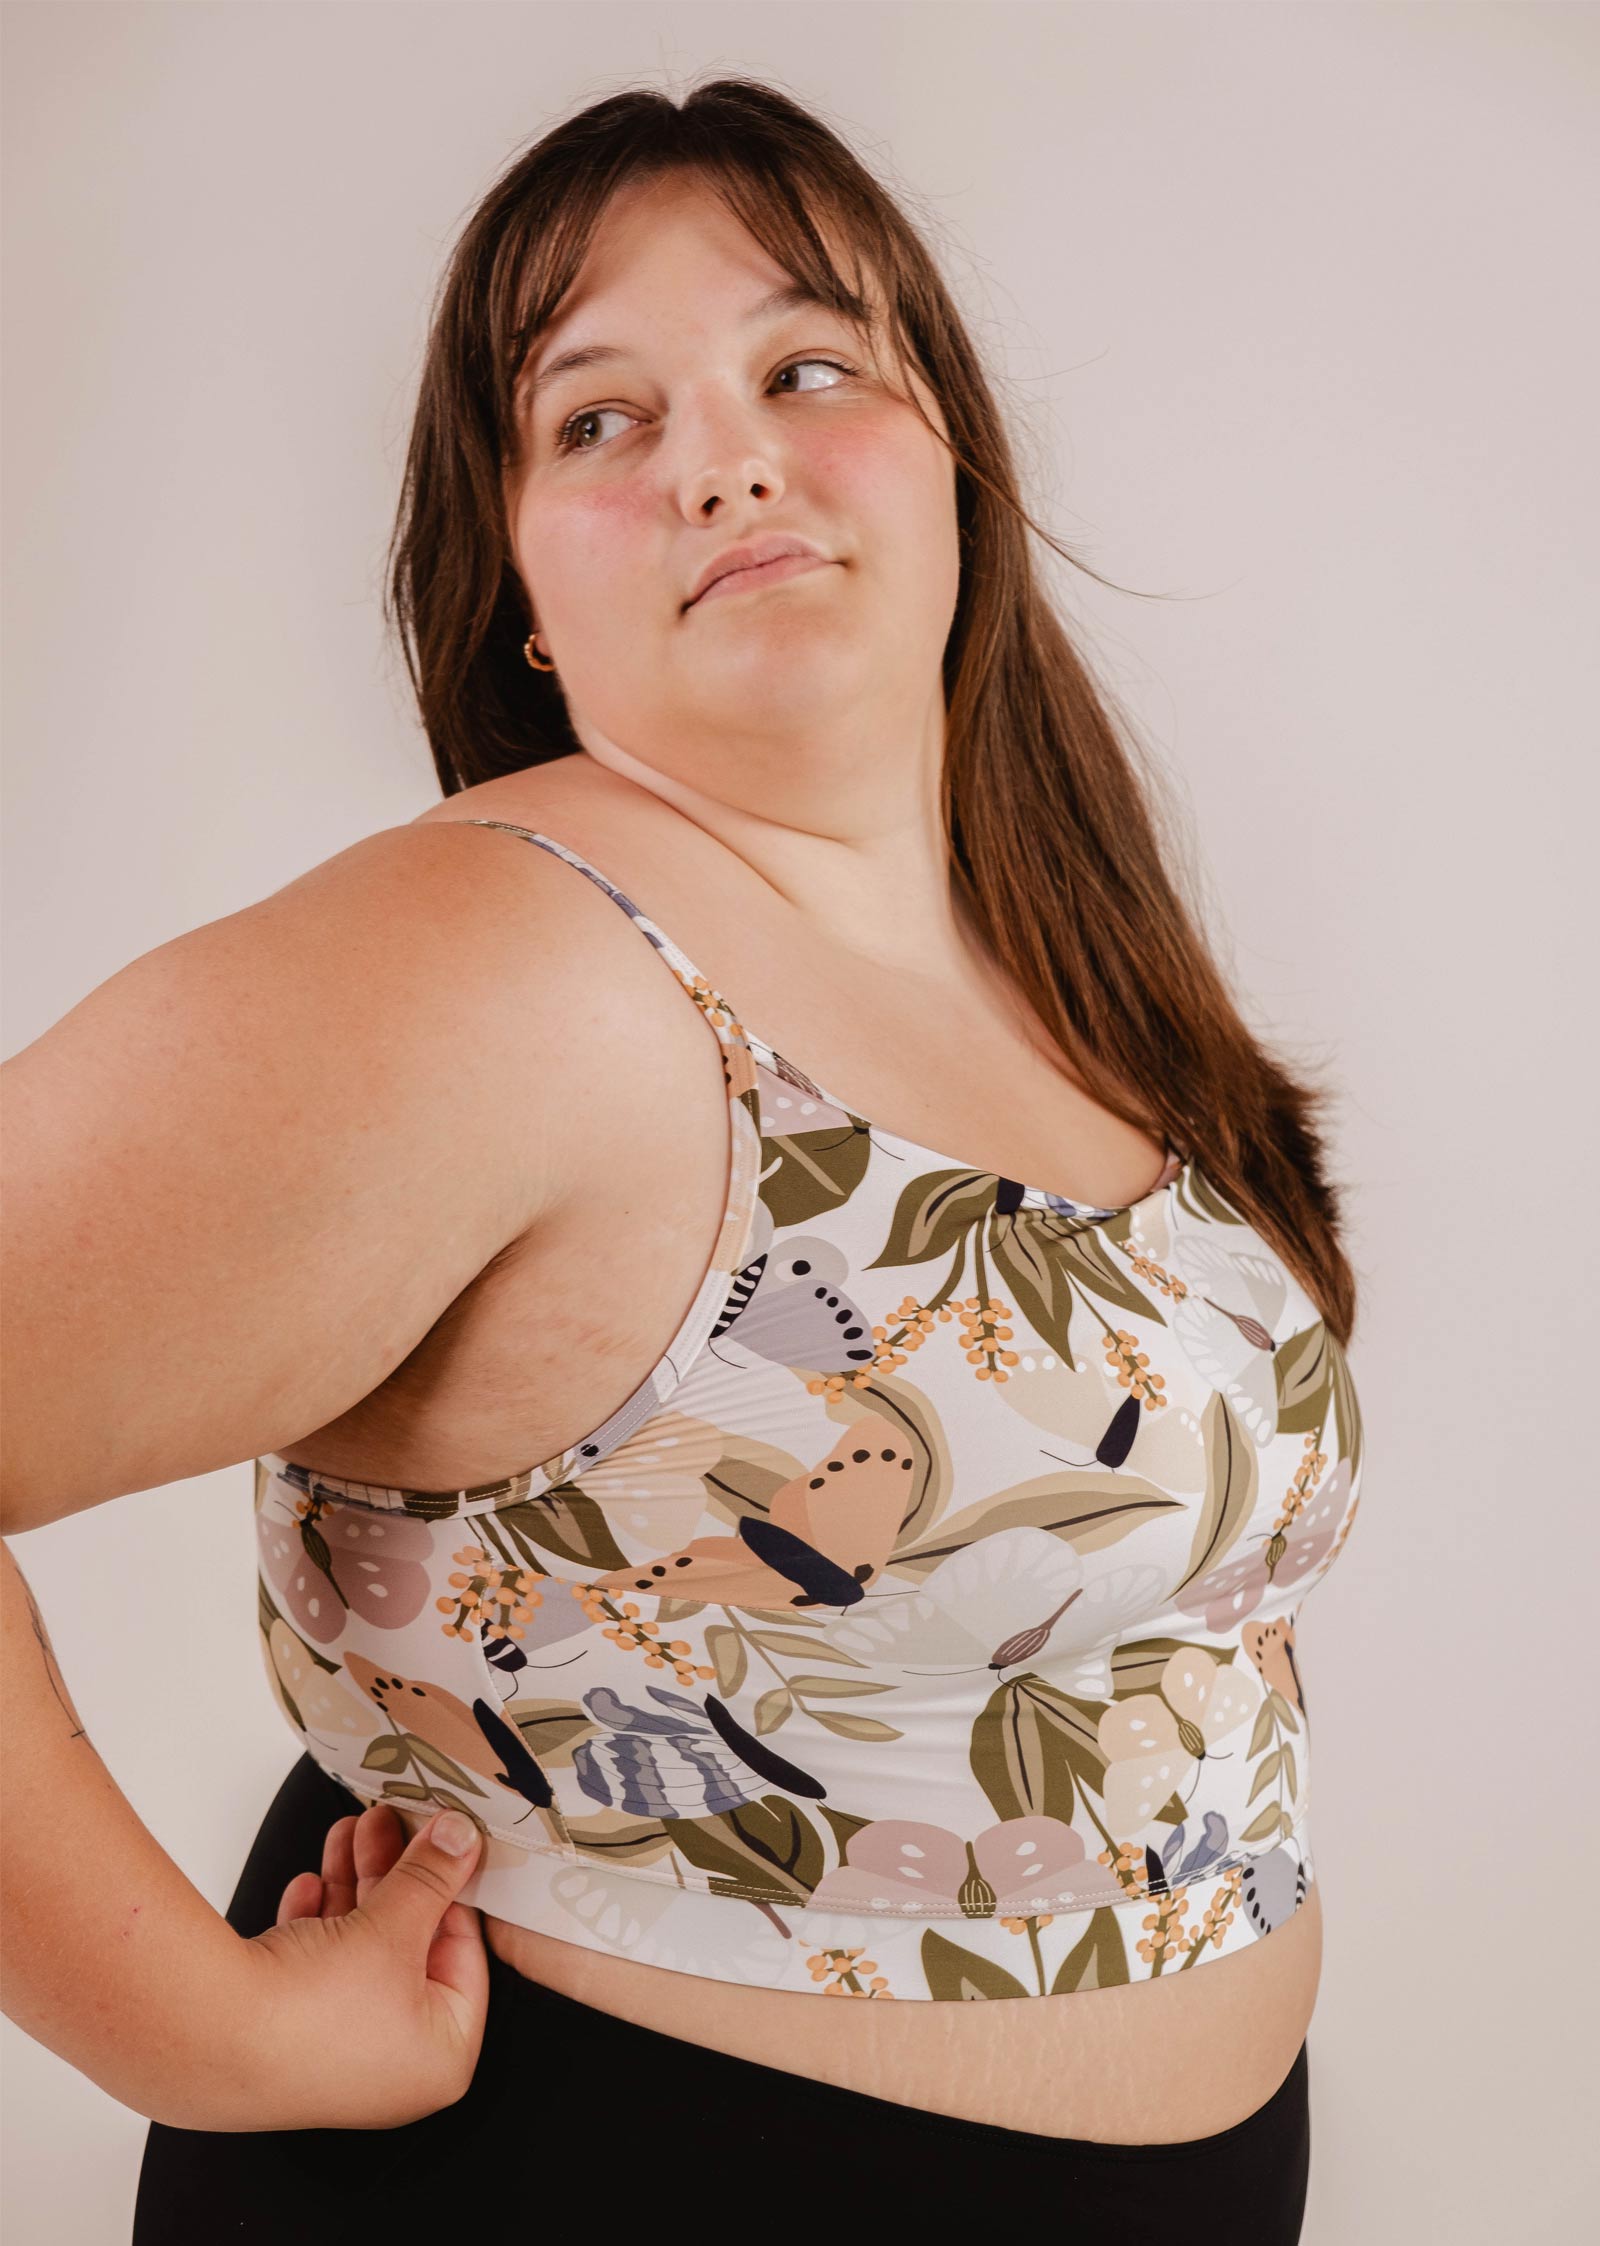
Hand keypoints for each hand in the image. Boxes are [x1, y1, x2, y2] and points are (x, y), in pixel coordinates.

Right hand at [238, 1800, 489, 2131]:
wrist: (208, 2038)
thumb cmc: (311, 2011)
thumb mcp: (394, 1928)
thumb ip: (433, 1876)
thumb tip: (460, 1838)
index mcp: (441, 2057)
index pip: (464, 1956)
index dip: (452, 1889)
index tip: (443, 1840)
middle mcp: (393, 2067)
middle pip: (408, 1948)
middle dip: (393, 1875)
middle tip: (387, 1822)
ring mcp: (339, 2056)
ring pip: (360, 1951)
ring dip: (353, 1885)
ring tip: (347, 1832)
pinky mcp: (291, 2039)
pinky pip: (319, 1970)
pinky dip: (317, 1923)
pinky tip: (308, 1888)